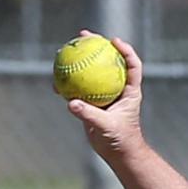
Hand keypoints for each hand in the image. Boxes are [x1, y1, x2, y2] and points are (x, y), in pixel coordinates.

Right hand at [65, 31, 144, 162]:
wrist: (118, 154)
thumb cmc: (120, 140)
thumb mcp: (106, 127)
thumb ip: (89, 115)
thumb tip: (71, 103)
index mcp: (130, 91)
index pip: (132, 66)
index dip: (126, 50)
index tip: (114, 40)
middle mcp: (118, 89)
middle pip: (110, 60)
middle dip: (98, 44)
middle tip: (84, 34)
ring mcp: (105, 94)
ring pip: (92, 71)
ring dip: (80, 58)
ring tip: (64, 48)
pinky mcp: (94, 102)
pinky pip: (80, 87)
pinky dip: (69, 82)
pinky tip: (55, 79)